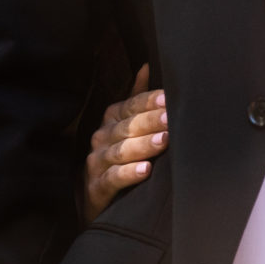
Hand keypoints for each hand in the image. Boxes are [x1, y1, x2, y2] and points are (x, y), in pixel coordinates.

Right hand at [83, 66, 166, 220]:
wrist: (93, 196)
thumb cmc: (117, 157)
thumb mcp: (125, 127)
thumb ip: (136, 99)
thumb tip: (146, 67)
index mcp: (110, 120)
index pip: (131, 105)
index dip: (148, 101)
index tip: (168, 98)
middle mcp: (101, 137)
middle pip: (127, 126)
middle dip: (150, 121)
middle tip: (170, 118)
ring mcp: (97, 162)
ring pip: (121, 150)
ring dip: (143, 145)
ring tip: (164, 141)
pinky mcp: (97, 187)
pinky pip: (113, 177)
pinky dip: (128, 173)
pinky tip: (145, 170)